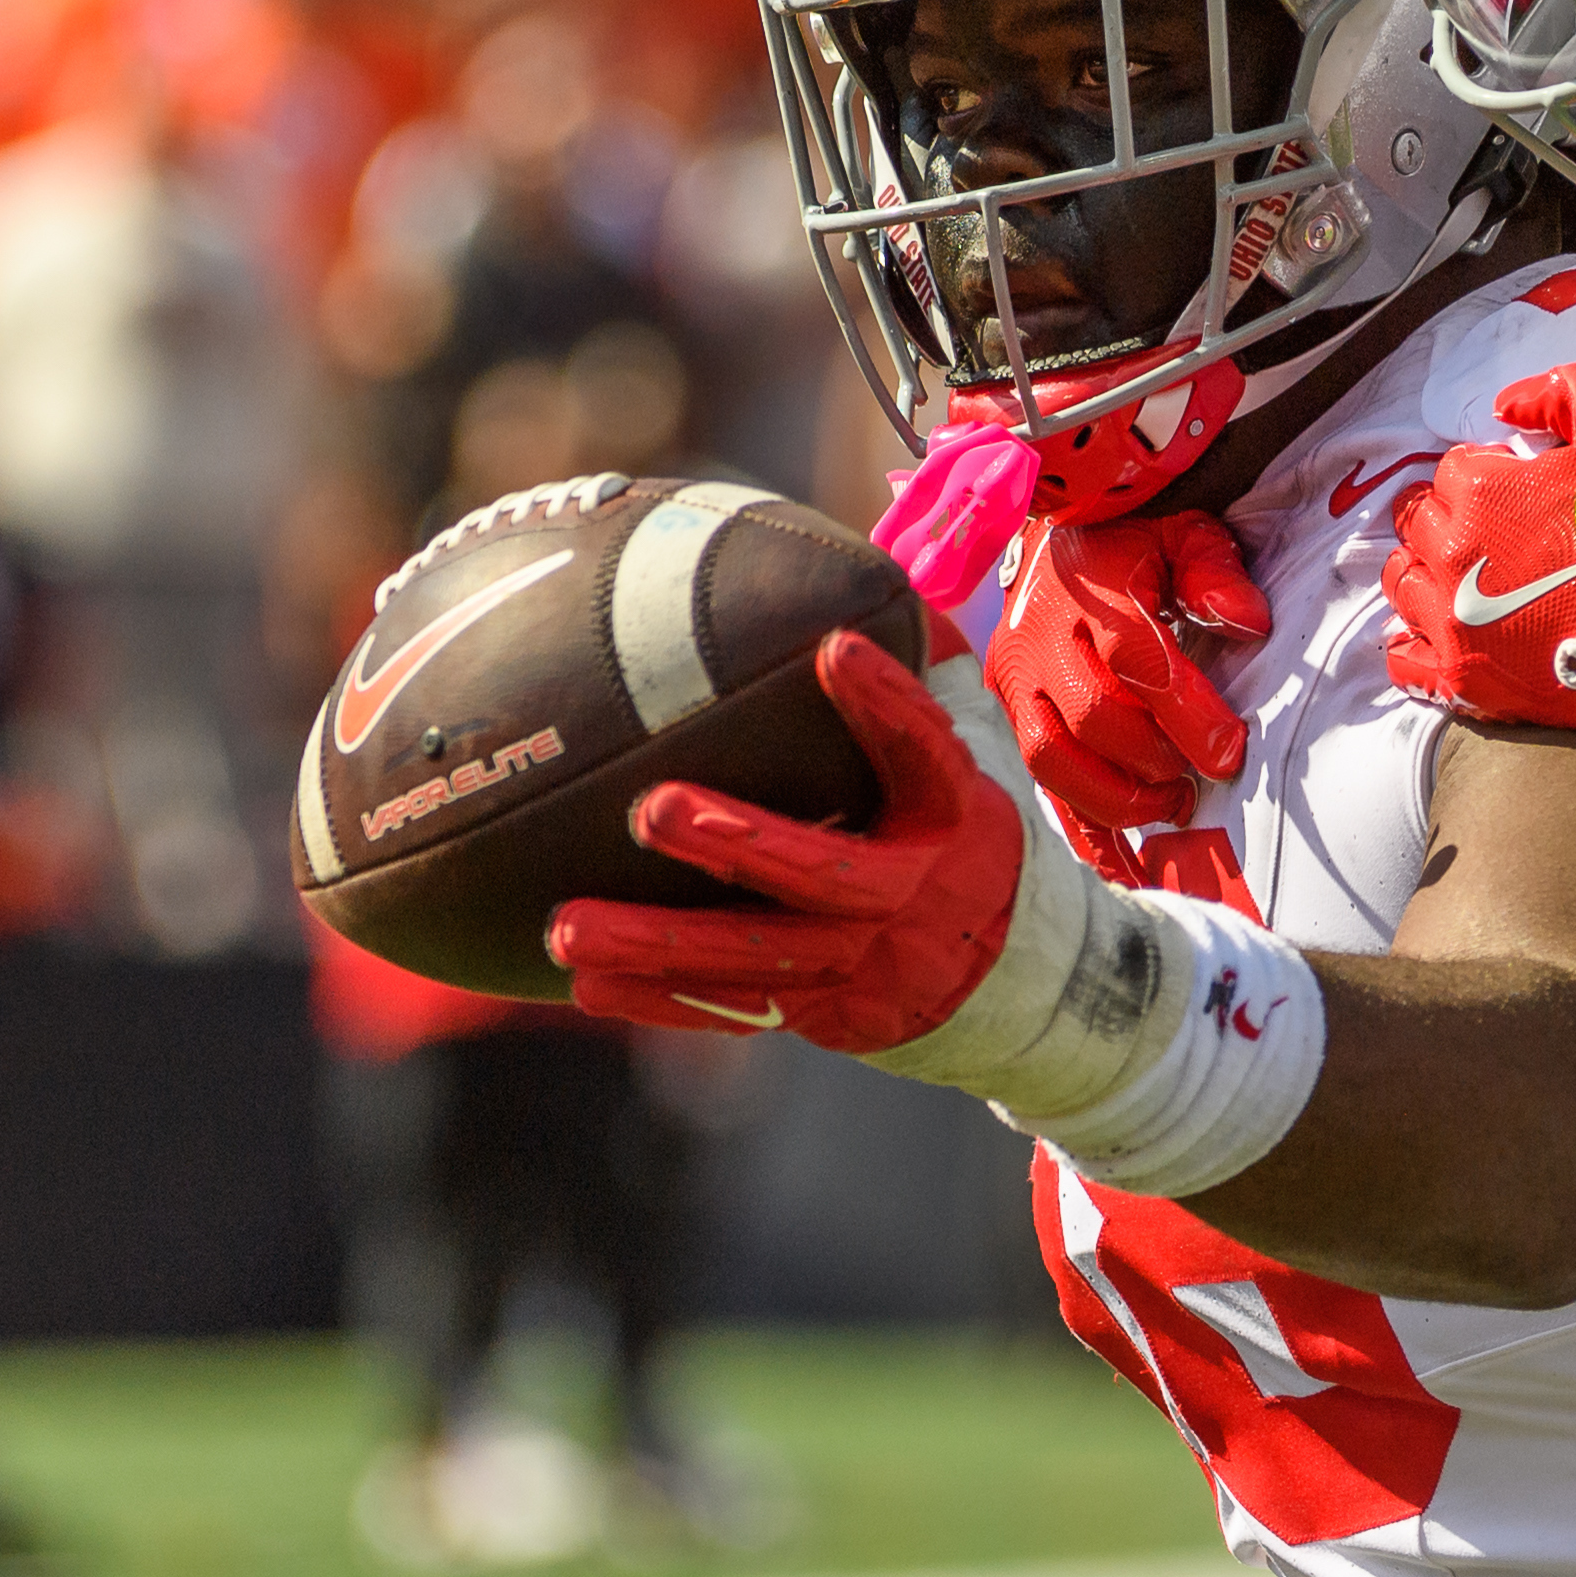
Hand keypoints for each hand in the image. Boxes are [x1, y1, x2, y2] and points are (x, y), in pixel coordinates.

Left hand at [548, 630, 1025, 1043]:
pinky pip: (733, 1010)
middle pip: (823, 872)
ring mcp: (865, 961)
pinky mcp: (826, 1013)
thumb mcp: (971, 753)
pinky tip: (584, 981)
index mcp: (951, 812)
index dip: (887, 705)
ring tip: (567, 924)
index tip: (834, 648)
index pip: (926, 752)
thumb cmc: (955, 828)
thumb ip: (927, 671)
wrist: (1008, 976)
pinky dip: (658, 999)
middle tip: (653, 807)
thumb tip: (880, 563)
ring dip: (657, 943)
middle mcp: (909, 891)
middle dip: (737, 843)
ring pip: (755, 958)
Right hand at [991, 511, 1273, 828]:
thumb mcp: (1183, 534)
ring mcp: (1016, 680)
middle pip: (1090, 721)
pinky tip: (1126, 867)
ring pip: (1052, 761)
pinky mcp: (1010, 711)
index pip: (1135, 662)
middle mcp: (1040, 639)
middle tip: (1197, 780)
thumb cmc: (1133, 541)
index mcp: (1091, 594)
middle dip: (1151, 762)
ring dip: (1116, 800)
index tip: (1230, 752)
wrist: (1057, 535)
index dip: (1185, 715)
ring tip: (1171, 808)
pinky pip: (1042, 786)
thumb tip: (1248, 622)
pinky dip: (1083, 832)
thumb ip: (1215, 571)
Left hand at [1380, 368, 1575, 736]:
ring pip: (1406, 584)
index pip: (1454, 471)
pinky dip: (1415, 644)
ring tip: (1469, 582)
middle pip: (1422, 524)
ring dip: (1430, 574)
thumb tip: (1506, 405)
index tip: (1520, 497)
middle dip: (1453, 521)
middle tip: (1497, 537)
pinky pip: (1406, 659)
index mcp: (1483, 492)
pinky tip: (1444, 636)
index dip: (1488, 478)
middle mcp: (1453, 554)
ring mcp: (1453, 622)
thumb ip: (1565, 395)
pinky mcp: (1463, 678)